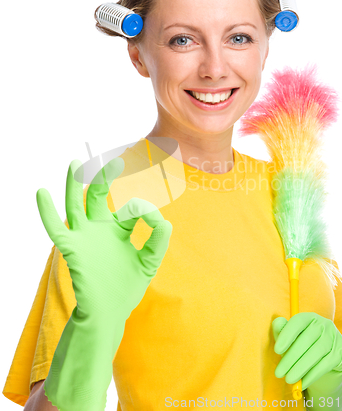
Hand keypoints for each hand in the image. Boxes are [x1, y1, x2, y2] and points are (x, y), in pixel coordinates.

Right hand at [36, 158, 172, 322]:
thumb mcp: (148, 263)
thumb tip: (163, 220)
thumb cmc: (126, 289)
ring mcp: (84, 237)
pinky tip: (42, 193)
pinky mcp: (72, 248)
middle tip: (112, 163)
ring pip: (76, 204)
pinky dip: (47, 211)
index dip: (146, 210)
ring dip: (74, 184)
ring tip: (75, 163)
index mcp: (119, 231)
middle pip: (98, 196)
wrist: (108, 314)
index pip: (131, 208)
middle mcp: (100, 229)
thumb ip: (157, 242)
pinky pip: (56, 227)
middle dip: (103, 178)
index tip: (156, 221)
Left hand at [272, 313, 341, 392]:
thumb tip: (277, 323)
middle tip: (278, 373)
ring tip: (288, 380)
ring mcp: (336, 338)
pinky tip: (302, 383)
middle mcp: (325, 324)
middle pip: (306, 340)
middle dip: (290, 358)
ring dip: (300, 368)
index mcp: (310, 317)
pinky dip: (312, 375)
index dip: (287, 335)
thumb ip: (282, 330)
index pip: (298, 322)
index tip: (276, 350)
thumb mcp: (291, 338)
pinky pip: (325, 365)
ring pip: (316, 353)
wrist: (324, 362)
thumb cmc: (302, 347)